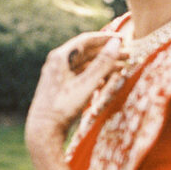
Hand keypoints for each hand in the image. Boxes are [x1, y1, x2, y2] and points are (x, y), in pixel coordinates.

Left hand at [25, 32, 125, 169]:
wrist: (43, 131)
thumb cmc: (63, 107)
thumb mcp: (86, 84)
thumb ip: (102, 63)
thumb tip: (116, 43)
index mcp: (60, 57)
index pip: (86, 40)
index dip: (106, 38)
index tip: (123, 39)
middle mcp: (58, 63)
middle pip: (86, 53)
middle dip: (107, 53)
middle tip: (127, 54)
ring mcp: (58, 75)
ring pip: (85, 65)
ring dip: (103, 66)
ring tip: (121, 68)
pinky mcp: (61, 87)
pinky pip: (81, 76)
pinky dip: (95, 76)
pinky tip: (106, 81)